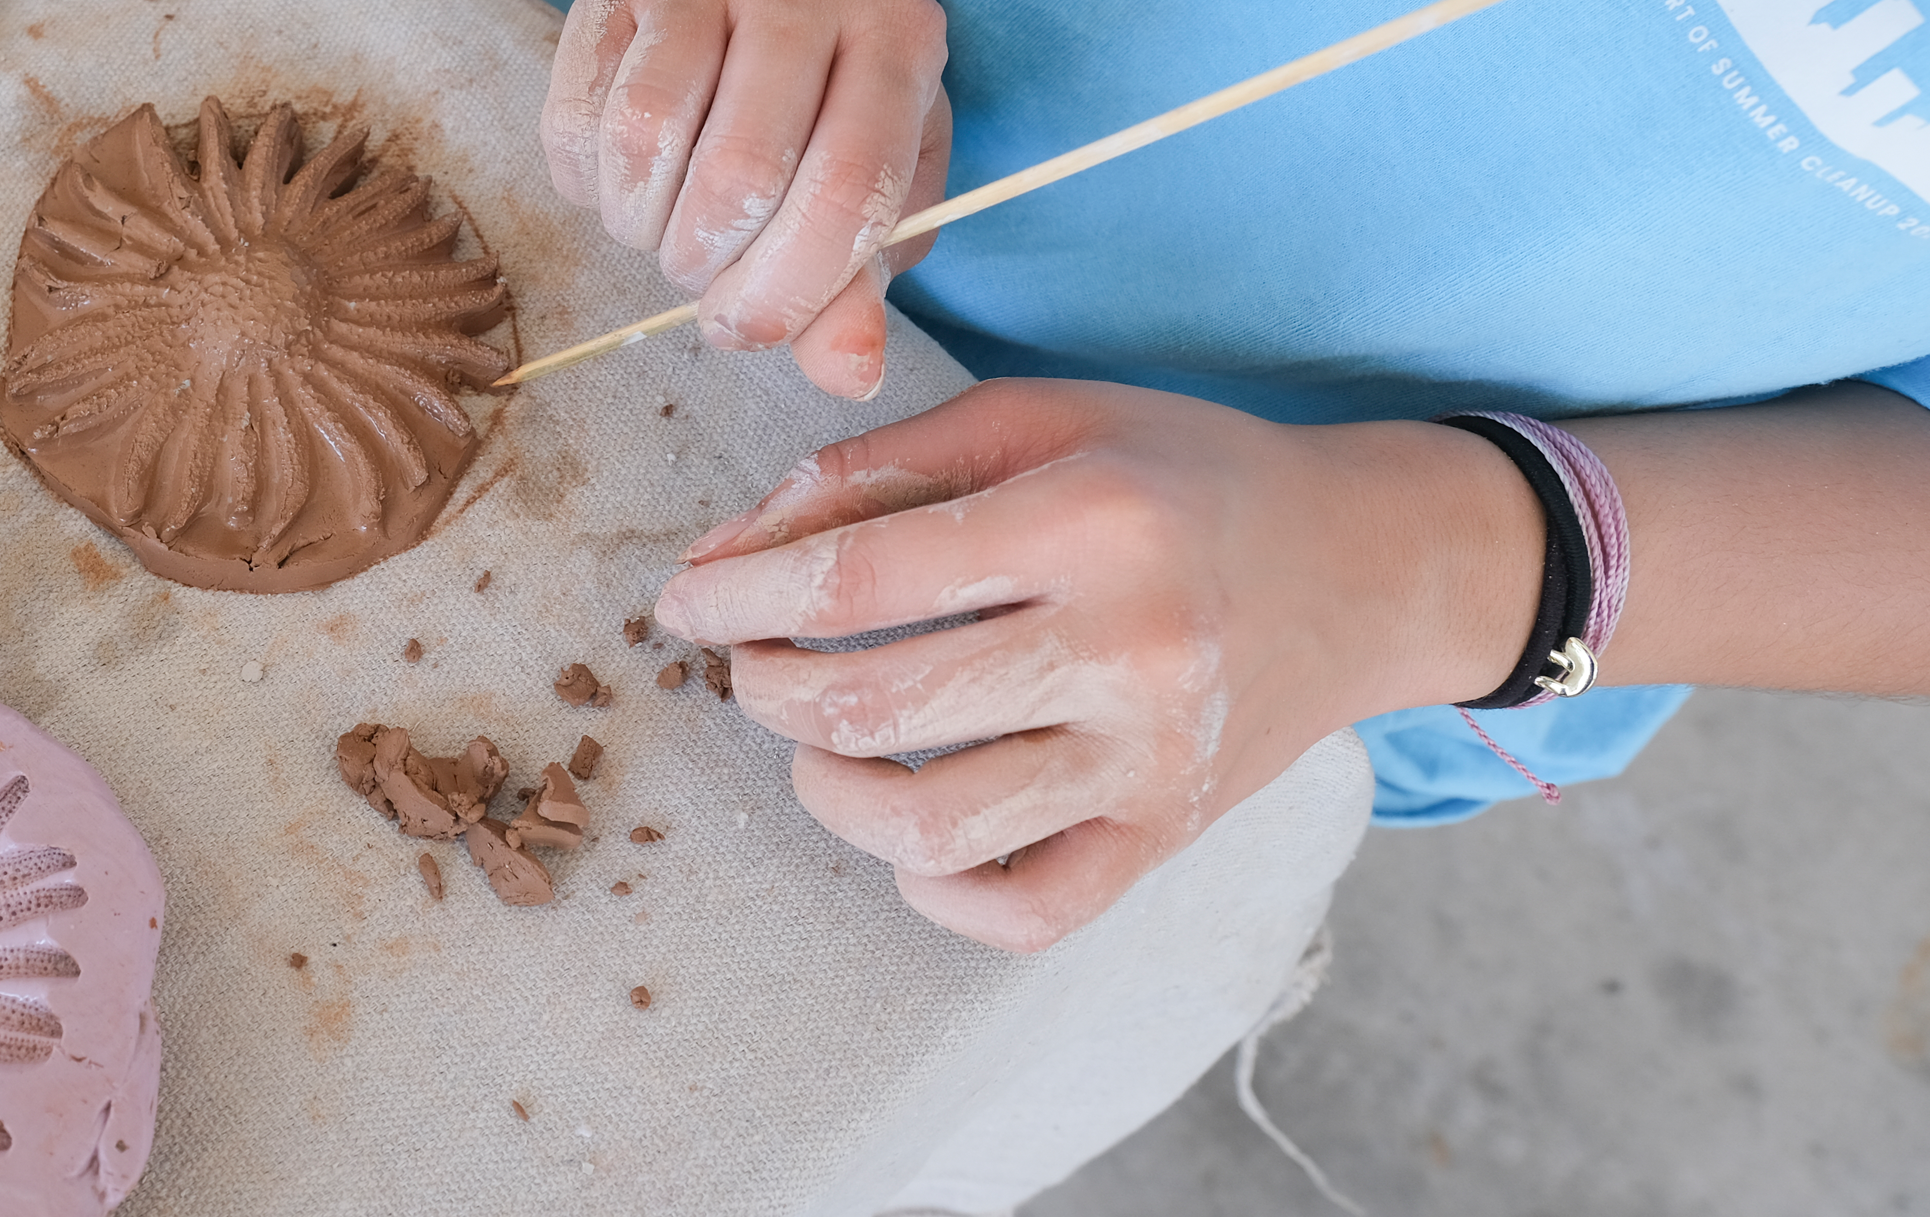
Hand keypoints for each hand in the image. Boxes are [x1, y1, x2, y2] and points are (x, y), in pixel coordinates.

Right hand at [540, 0, 953, 397]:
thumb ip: (860, 275)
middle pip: (739, 176)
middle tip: (705, 264)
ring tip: (666, 219)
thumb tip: (849, 374)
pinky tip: (625, 175)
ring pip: (644, 139)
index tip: (744, 327)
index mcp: (897, 43)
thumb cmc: (832, 97)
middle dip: (706, 263)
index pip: (845, 193)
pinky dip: (589, 183)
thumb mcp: (878, 177)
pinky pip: (575, 117)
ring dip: (642, 224)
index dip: (787, 292)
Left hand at [654, 379, 1542, 949]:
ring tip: (820, 739)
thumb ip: (867, 473)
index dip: (738, 593)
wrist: (1369, 564)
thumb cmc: (1176, 476)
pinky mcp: (1165, 839)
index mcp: (1089, 519)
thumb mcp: (1033, 422)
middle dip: (766, 686)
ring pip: (930, 825)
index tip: (685, 600)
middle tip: (754, 660)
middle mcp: (1128, 648)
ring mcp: (1151, 761)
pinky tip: (910, 829)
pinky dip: (935, 888)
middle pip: (874, 706)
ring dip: (829, 789)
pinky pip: (1021, 911)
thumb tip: (720, 555)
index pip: (857, 578)